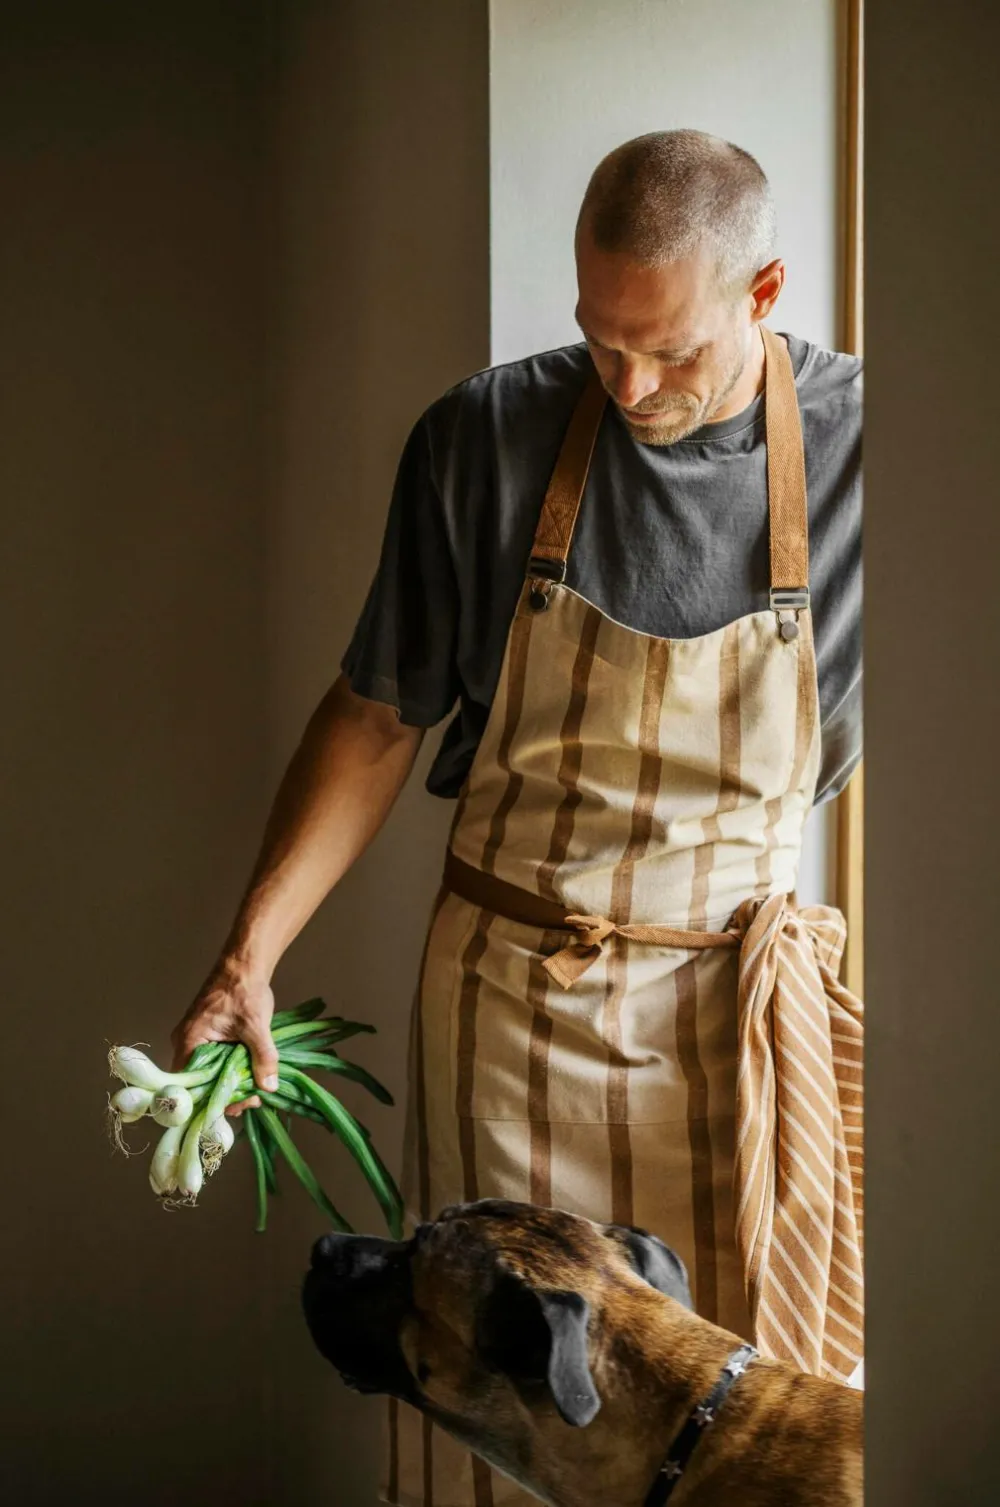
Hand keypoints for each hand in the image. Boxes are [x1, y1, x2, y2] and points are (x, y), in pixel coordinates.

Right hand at [171, 958, 277, 1117]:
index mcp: (189, 1041)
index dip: (213, 1099)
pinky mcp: (208, 1037)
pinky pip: (216, 1061)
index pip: (191, 1085)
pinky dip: (232, 1069)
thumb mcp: (256, 1026)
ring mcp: (196, 1040)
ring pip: (210, 1072)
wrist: (244, 964)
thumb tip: (269, 1087)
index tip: (238, 1105)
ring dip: (231, 1083)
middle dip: (226, 1094)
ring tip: (256, 1091)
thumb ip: (262, 1057)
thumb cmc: (243, 990)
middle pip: (201, 1082)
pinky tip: (251, 1076)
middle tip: (252, 1100)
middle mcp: (186, 1043)